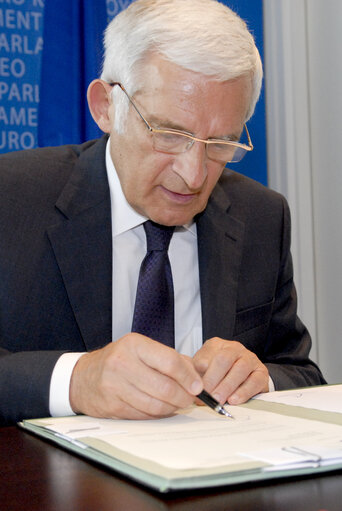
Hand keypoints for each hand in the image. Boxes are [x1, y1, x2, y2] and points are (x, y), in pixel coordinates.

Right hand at [69, 333, 202, 419]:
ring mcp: (115, 386)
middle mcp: (123, 363)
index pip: (170, 362)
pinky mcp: (112, 406)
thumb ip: (170, 358)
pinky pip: (143, 415)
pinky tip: (161, 409)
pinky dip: (157, 415)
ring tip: (177, 404)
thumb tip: (196, 376)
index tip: (197, 386)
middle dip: (183, 396)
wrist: (83, 377)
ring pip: (155, 405)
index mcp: (134, 345)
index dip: (188, 376)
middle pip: (164, 387)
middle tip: (189, 399)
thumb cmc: (118, 360)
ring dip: (172, 408)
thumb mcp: (141, 349)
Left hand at [192, 338, 268, 404]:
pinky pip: (254, 381)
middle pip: (224, 359)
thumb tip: (193, 389)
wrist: (246, 377)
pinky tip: (233, 400)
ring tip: (218, 400)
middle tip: (207, 395)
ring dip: (227, 386)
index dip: (198, 372)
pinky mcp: (262, 372)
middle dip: (213, 379)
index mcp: (217, 345)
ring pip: (240, 368)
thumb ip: (198, 376)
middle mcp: (235, 348)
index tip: (193, 389)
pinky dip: (243, 392)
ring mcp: (250, 358)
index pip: (206, 355)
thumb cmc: (220, 375)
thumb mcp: (205, 371)